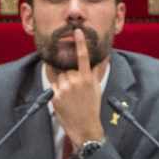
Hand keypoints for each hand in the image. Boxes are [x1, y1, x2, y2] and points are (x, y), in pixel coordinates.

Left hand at [51, 28, 104, 146]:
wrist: (84, 127)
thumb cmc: (92, 107)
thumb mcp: (96, 88)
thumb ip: (97, 71)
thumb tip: (106, 57)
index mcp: (87, 79)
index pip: (83, 57)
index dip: (80, 43)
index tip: (77, 31)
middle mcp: (76, 82)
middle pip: (67, 69)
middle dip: (69, 75)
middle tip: (75, 90)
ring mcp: (65, 89)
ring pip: (60, 76)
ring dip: (62, 82)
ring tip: (70, 96)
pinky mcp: (56, 96)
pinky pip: (52, 84)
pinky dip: (56, 87)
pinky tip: (63, 97)